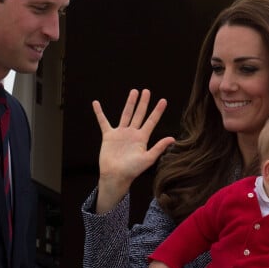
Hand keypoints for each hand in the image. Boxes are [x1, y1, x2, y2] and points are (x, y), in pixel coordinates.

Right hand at [93, 89, 172, 212]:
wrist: (115, 176)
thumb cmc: (132, 170)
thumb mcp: (148, 159)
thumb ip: (159, 147)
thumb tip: (172, 138)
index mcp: (142, 138)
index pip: (151, 121)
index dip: (157, 111)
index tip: (163, 100)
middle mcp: (132, 133)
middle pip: (139, 114)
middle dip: (143, 102)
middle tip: (147, 91)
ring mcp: (120, 133)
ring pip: (126, 114)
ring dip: (129, 103)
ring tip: (133, 92)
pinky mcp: (109, 136)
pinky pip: (103, 121)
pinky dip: (99, 112)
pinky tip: (96, 103)